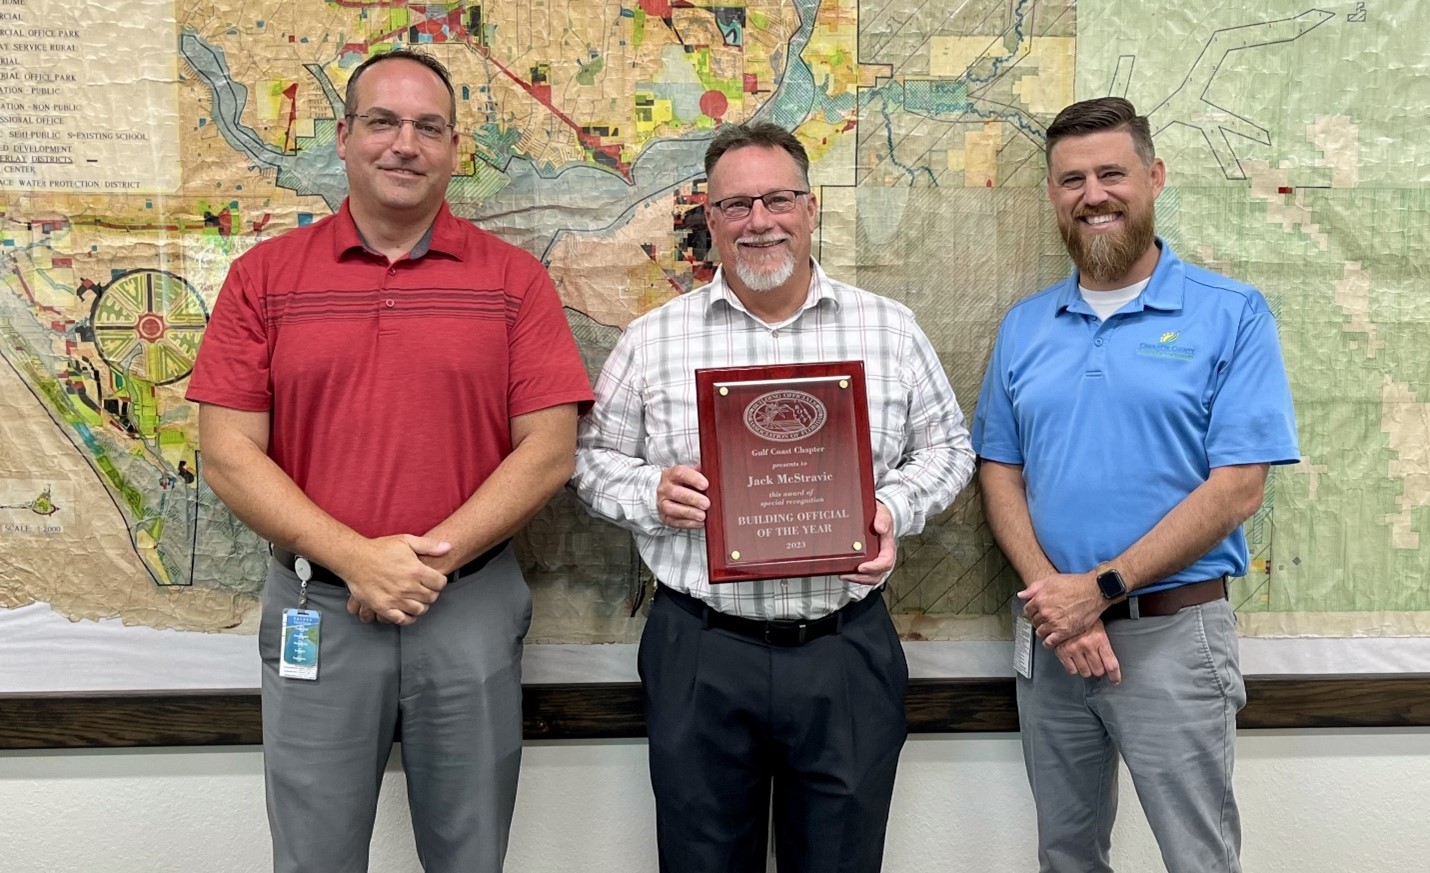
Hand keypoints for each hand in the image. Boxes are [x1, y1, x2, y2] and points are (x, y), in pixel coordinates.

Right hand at [336, 534, 451, 625]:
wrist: (354, 558)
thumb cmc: (380, 549)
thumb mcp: (406, 540)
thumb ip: (429, 545)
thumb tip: (448, 547)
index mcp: (416, 570)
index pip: (440, 583)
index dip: (439, 581)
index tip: (434, 580)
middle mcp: (408, 587)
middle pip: (431, 597)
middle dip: (431, 593)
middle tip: (425, 589)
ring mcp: (396, 599)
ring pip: (419, 610)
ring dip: (421, 605)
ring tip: (416, 598)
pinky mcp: (383, 608)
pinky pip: (402, 619)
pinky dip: (408, 618)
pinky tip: (408, 611)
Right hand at [656, 464, 708, 528]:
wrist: (668, 495)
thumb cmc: (683, 484)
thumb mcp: (691, 474)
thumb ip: (701, 472)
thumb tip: (715, 471)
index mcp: (671, 474)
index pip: (680, 473)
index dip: (693, 478)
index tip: (705, 485)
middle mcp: (664, 488)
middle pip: (675, 492)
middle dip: (693, 498)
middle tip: (706, 503)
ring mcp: (663, 503)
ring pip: (672, 508)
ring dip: (689, 512)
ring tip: (702, 515)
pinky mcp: (665, 517)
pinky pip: (674, 521)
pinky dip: (688, 523)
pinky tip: (699, 522)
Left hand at [841, 502, 894, 584]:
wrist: (876, 515)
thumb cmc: (880, 516)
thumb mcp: (883, 513)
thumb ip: (883, 519)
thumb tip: (880, 528)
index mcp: (888, 547)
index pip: (886, 562)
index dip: (874, 567)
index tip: (861, 567)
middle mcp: (882, 557)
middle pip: (877, 574)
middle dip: (862, 578)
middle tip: (848, 575)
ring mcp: (875, 560)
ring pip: (870, 577)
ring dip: (857, 579)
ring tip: (844, 575)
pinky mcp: (866, 560)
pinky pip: (863, 574)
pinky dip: (854, 575)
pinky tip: (844, 571)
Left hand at [1018, 571, 1103, 647]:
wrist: (1093, 591)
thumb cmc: (1075, 584)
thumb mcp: (1051, 580)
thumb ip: (1033, 589)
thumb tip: (1021, 595)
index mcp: (1040, 599)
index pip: (1027, 610)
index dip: (1031, 612)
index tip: (1035, 613)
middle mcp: (1045, 612)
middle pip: (1034, 621)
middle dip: (1037, 621)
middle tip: (1043, 620)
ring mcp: (1054, 623)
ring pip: (1040, 632)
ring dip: (1042, 631)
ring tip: (1047, 629)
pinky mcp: (1065, 632)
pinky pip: (1050, 642)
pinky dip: (1048, 643)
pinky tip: (1050, 640)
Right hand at [1052, 620, 1120, 682]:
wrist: (1063, 611)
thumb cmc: (1083, 619)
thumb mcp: (1098, 627)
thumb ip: (1104, 644)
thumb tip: (1110, 663)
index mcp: (1099, 639)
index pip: (1111, 664)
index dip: (1114, 676)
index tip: (1115, 680)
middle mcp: (1087, 645)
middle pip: (1098, 671)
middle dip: (1098, 669)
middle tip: (1096, 663)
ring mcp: (1074, 649)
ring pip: (1085, 672)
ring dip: (1086, 669)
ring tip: (1084, 661)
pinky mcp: (1062, 652)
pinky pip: (1071, 670)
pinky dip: (1074, 668)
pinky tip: (1074, 660)